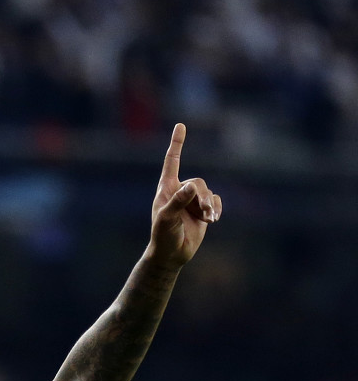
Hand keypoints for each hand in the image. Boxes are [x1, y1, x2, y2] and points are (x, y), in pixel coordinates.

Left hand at [148, 123, 221, 271]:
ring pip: (208, 192)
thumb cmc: (163, 235)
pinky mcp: (202, 210)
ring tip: (207, 219)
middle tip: (203, 214)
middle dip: (203, 197)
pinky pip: (216, 201)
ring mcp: (192, 201)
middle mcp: (179, 191)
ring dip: (209, 205)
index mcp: (166, 189)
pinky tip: (212, 220)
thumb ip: (178, 201)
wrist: (172, 254)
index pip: (172, 162)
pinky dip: (216, 209)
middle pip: (199, 182)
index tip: (180, 125)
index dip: (177, 144)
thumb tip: (193, 186)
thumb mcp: (167, 218)